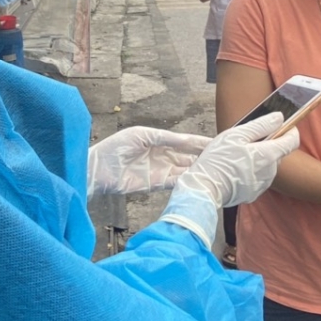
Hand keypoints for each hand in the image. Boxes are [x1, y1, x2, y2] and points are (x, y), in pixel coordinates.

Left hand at [87, 127, 209, 197]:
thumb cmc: (115, 148)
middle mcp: (162, 155)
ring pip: (184, 169)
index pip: (183, 141)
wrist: (98, 170)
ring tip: (215, 170)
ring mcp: (160, 170)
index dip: (198, 142)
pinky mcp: (155, 184)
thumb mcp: (141, 136)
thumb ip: (163, 138)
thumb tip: (184, 139)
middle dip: (203, 156)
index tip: (215, 142)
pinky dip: (186, 181)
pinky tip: (198, 180)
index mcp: (158, 140)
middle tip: (222, 157)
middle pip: (187, 156)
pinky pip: (175, 182)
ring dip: (197, 169)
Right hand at [159, 112, 300, 244]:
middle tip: (248, 141)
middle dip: (268, 144)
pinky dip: (251, 171)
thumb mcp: (236, 135)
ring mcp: (263, 184)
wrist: (205, 189)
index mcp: (268, 154)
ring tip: (238, 156)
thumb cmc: (218, 160)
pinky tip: (236, 169)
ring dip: (259, 159)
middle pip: (278, 153)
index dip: (290, 130)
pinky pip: (258, 177)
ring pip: (268, 166)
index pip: (292, 141)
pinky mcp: (254, 193)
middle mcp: (270, 171)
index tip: (282, 126)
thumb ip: (260, 125)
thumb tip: (279, 118)